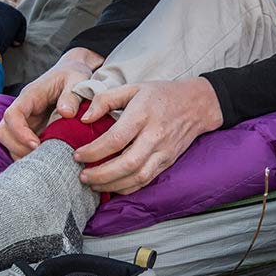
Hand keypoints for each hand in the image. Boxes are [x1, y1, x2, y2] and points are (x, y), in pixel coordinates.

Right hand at [0, 47, 102, 158]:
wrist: (72, 73)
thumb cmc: (73, 75)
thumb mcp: (77, 79)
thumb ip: (72, 95)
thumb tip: (66, 113)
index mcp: (31, 96)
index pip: (12, 115)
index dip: (19, 132)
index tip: (36, 145)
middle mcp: (23, 109)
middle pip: (3, 131)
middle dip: (16, 148)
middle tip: (40, 158)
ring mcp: (25, 121)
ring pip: (8, 141)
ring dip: (21, 154)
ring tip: (43, 163)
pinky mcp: (31, 129)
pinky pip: (20, 145)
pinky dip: (28, 156)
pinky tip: (46, 161)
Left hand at [72, 78, 223, 194]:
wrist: (198, 105)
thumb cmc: (162, 95)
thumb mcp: (133, 87)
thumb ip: (105, 100)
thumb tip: (84, 118)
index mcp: (143, 114)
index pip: (116, 139)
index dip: (94, 151)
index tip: (77, 155)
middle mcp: (155, 135)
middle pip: (126, 164)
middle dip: (101, 175)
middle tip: (82, 176)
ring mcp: (163, 152)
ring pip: (137, 177)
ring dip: (112, 185)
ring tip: (93, 185)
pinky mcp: (168, 162)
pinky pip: (146, 181)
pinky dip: (127, 188)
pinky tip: (112, 186)